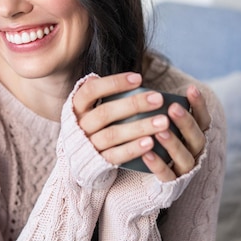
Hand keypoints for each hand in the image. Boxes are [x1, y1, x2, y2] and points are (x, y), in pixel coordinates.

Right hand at [72, 73, 208, 181]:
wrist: (78, 156)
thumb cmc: (94, 122)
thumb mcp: (91, 106)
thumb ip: (106, 93)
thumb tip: (133, 78)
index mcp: (77, 107)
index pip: (91, 90)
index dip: (113, 83)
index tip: (138, 78)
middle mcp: (80, 124)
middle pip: (105, 113)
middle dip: (133, 104)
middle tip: (158, 99)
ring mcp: (87, 144)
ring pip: (112, 135)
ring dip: (139, 127)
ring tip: (163, 122)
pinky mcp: (97, 162)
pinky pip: (115, 155)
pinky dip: (132, 149)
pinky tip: (150, 142)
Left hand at [141, 85, 208, 180]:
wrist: (139, 178)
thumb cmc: (147, 140)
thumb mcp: (151, 122)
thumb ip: (150, 106)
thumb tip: (130, 74)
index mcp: (193, 136)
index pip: (202, 119)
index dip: (199, 105)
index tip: (191, 89)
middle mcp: (193, 152)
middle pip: (196, 137)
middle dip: (185, 122)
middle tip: (172, 108)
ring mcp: (183, 169)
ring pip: (184, 157)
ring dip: (173, 143)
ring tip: (160, 132)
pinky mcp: (170, 185)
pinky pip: (166, 175)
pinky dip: (157, 164)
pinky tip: (146, 154)